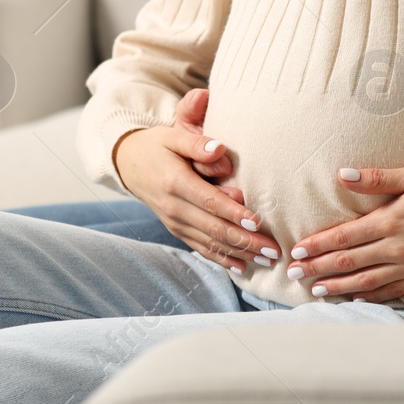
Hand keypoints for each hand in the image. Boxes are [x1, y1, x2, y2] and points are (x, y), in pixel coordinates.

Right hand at [113, 90, 279, 274]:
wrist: (129, 164)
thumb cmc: (157, 147)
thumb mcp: (173, 136)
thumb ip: (196, 144)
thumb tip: (219, 149)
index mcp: (175, 182)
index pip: (209, 202)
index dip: (233, 213)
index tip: (257, 222)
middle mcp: (174, 208)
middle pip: (214, 229)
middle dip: (246, 241)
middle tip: (273, 250)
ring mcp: (175, 223)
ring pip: (211, 244)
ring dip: (240, 254)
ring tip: (267, 261)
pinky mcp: (177, 231)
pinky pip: (201, 249)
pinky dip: (222, 259)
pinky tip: (242, 267)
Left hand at [285, 165, 403, 302]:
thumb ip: (376, 178)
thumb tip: (341, 175)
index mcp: (392, 221)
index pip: (345, 237)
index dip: (319, 245)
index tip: (298, 251)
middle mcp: (399, 248)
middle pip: (350, 262)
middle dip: (320, 269)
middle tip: (295, 275)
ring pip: (368, 281)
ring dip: (340, 287)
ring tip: (317, 290)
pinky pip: (394, 291)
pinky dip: (372, 296)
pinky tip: (357, 298)